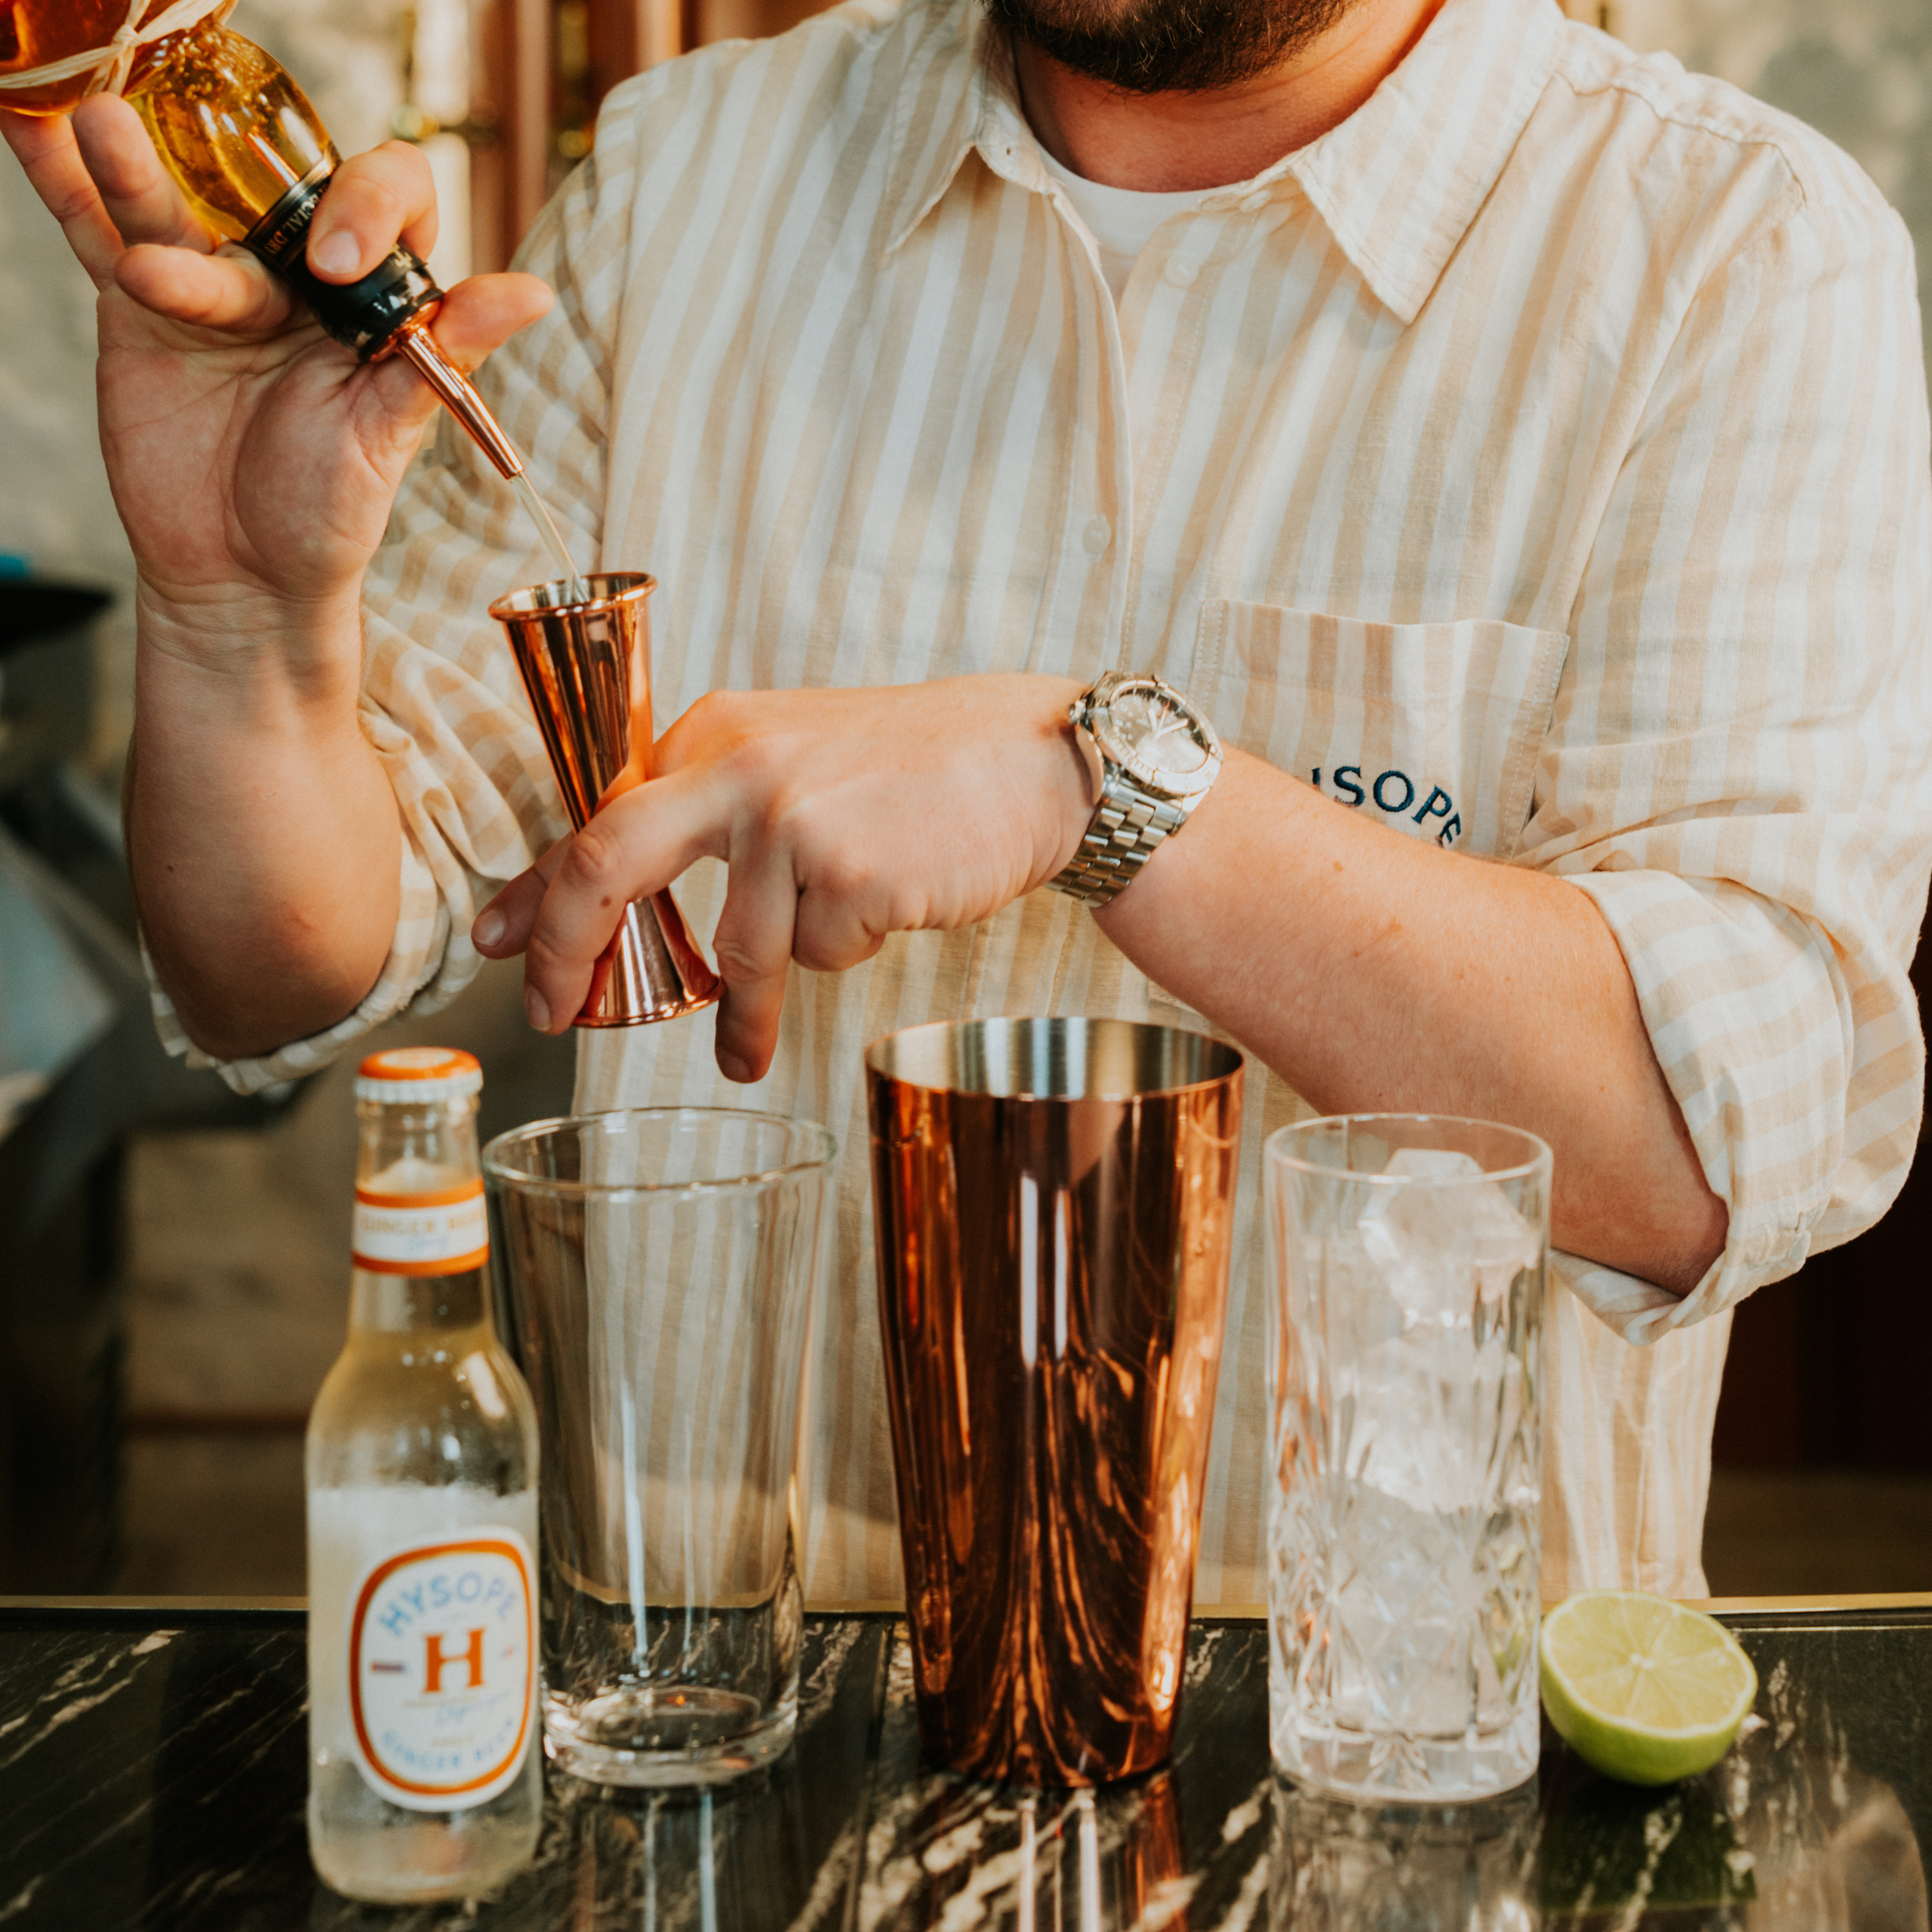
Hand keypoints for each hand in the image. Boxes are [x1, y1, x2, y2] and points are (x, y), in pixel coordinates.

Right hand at [0, 97, 549, 643]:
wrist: (244, 577)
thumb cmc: (329, 513)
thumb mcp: (391, 436)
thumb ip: (445, 354)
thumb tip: (531, 293)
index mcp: (372, 295)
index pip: (388, 199)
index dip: (369, 209)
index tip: (337, 266)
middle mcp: (294, 274)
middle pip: (273, 183)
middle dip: (248, 174)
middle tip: (239, 224)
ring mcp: (212, 282)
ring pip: (177, 201)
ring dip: (140, 164)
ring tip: (109, 127)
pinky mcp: (137, 305)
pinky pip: (99, 231)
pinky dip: (66, 181)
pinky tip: (38, 131)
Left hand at [473, 676, 1094, 1079]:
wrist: (1036, 759)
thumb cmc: (912, 771)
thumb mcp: (792, 764)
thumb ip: (709, 814)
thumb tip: (624, 896)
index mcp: (713, 735)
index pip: (596, 816)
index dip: (538, 890)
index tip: (499, 946)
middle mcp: (738, 766)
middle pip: (610, 862)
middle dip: (569, 951)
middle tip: (552, 1015)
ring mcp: (792, 819)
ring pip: (737, 950)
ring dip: (741, 1014)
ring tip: (744, 1056)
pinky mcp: (850, 872)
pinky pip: (820, 956)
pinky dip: (844, 953)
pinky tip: (888, 906)